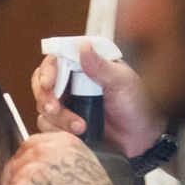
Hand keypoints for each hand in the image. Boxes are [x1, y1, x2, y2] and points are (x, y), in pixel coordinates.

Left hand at [3, 132, 126, 184]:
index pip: (30, 146)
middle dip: (20, 184)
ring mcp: (28, 173)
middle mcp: (43, 152)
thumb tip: (44, 170)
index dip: (27, 164)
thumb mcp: (88, 167)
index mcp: (61, 142)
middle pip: (16, 164)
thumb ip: (63, 161)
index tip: (30, 180)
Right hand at [31, 50, 162, 155]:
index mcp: (84, 67)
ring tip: (81, 127)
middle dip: (46, 97)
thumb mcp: (122, 82)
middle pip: (42, 85)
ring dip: (58, 119)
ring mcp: (68, 105)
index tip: (48, 84)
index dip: (47, 72)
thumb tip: (83, 45)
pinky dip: (57, 131)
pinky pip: (48, 127)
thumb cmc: (138, 105)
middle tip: (55, 108)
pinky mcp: (66, 126)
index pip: (55, 62)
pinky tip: (76, 135)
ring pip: (44, 108)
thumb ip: (100, 66)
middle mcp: (72, 84)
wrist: (143, 138)